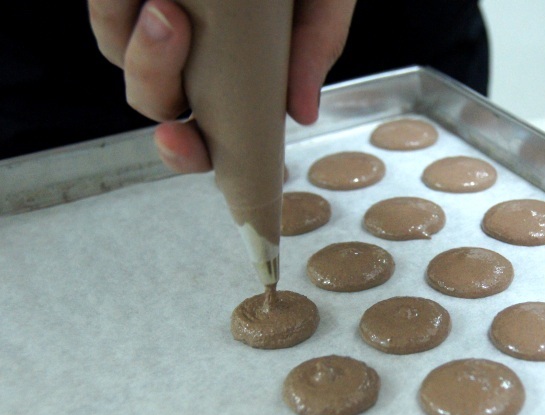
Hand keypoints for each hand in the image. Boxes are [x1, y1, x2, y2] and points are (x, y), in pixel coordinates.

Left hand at [88, 0, 355, 173]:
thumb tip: (304, 113)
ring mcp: (155, 24)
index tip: (179, 137)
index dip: (189, 151)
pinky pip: (106, 8)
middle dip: (154, 78)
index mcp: (238, 79)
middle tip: (172, 24)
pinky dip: (114, 3)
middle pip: (154, 100)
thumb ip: (318, 45)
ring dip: (136, 41)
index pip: (206, 136)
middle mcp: (193, 59)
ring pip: (121, 55)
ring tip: (166, 3)